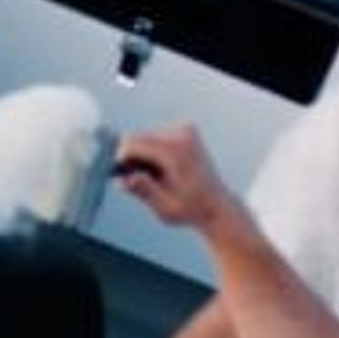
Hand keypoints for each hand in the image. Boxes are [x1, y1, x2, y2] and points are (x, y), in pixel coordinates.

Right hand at [113, 125, 234, 233]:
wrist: (217, 205)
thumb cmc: (192, 208)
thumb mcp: (165, 207)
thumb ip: (144, 191)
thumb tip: (123, 180)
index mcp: (177, 151)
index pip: (133, 142)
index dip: (121, 159)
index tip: (121, 177)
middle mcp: (182, 134)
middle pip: (137, 138)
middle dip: (133, 159)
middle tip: (141, 181)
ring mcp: (186, 129)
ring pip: (144, 137)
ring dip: (143, 157)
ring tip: (158, 178)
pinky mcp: (186, 129)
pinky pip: (156, 137)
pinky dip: (153, 152)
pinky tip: (164, 169)